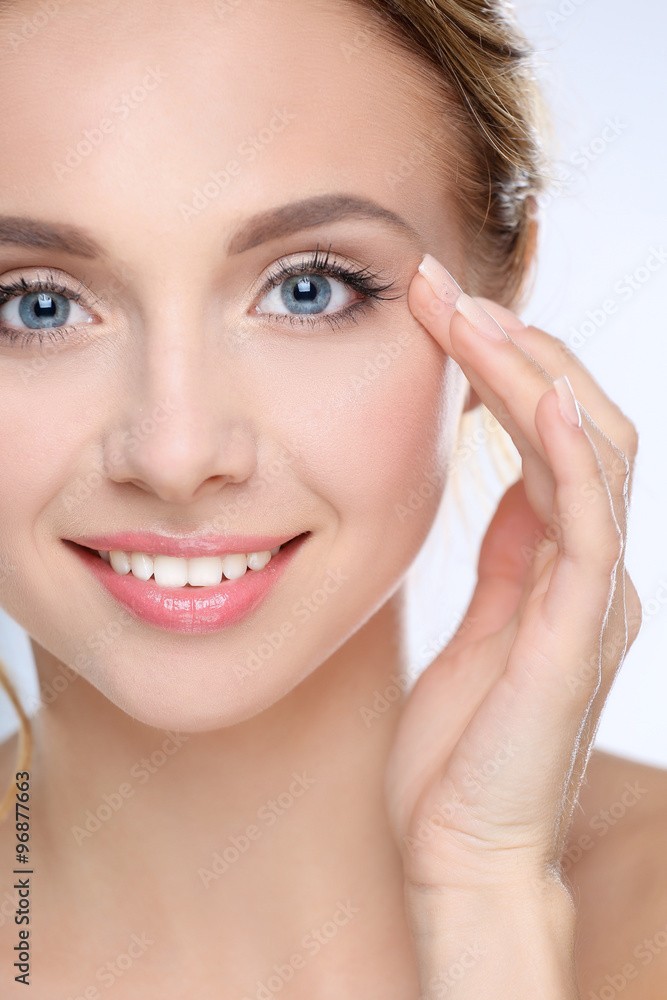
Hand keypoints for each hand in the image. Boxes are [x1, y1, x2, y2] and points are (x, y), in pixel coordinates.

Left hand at [383, 254, 641, 895]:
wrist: (462, 853)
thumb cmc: (459, 751)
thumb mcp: (480, 628)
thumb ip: (507, 558)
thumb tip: (508, 487)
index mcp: (564, 566)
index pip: (551, 437)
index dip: (505, 367)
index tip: (440, 317)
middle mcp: (593, 570)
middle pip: (578, 423)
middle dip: (515, 347)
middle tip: (443, 291)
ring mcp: (595, 597)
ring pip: (588, 452)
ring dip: (531, 372)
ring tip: (470, 315)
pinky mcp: (576, 632)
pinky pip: (587, 521)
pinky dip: (567, 449)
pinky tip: (533, 391)